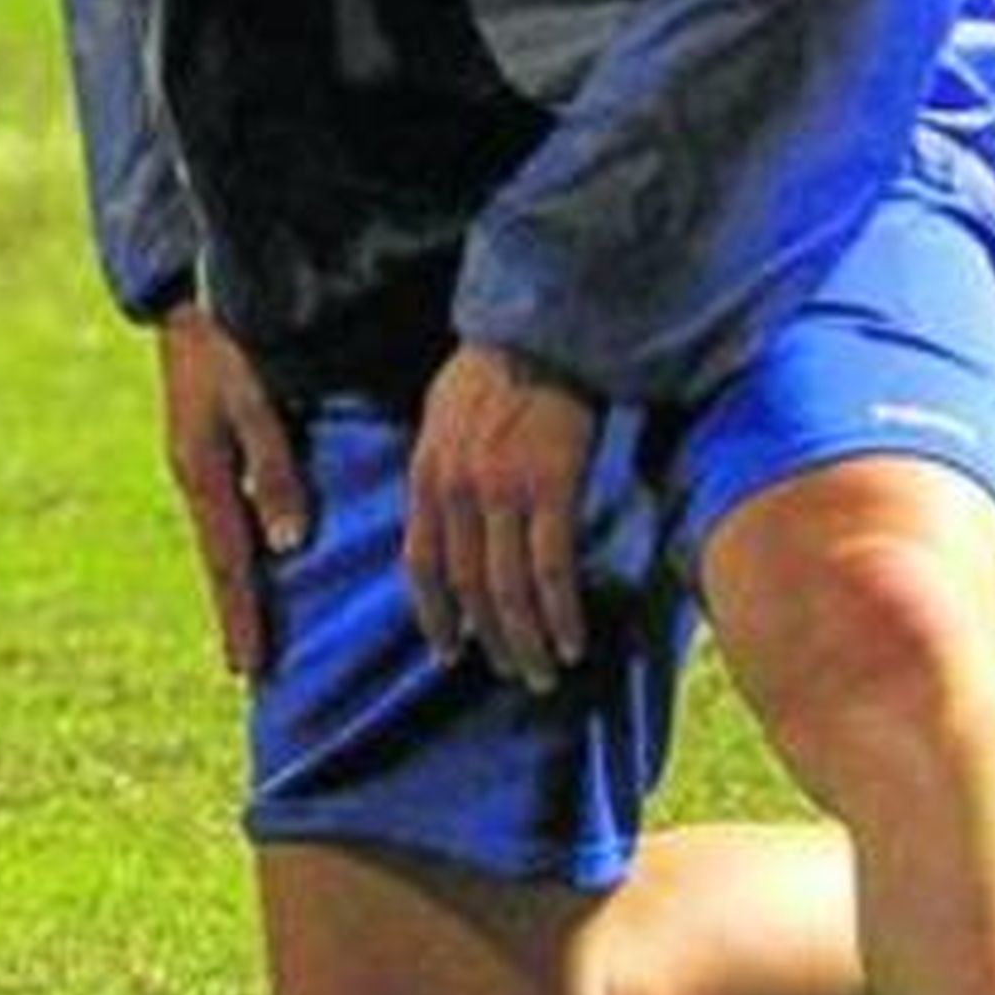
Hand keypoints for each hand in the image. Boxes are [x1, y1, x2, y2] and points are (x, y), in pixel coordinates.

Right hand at [159, 304, 307, 678]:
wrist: (191, 297)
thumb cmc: (232, 343)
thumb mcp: (255, 403)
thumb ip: (273, 471)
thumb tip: (286, 545)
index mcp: (202, 475)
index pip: (227, 564)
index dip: (240, 617)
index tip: (248, 670)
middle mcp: (196, 476)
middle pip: (221, 558)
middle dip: (236, 612)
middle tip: (250, 671)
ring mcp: (198, 460)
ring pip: (223, 535)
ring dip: (238, 581)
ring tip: (254, 628)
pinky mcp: (207, 443)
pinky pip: (226, 508)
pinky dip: (240, 542)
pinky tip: (260, 555)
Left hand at [404, 344, 596, 693]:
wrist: (545, 323)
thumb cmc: (500, 361)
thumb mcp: (445, 412)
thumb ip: (441, 464)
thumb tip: (443, 508)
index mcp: (427, 473)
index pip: (421, 564)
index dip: (435, 616)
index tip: (450, 652)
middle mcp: (456, 490)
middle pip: (468, 587)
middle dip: (490, 639)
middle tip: (514, 671)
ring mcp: (502, 492)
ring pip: (508, 590)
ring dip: (527, 641)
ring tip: (544, 671)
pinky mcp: (551, 488)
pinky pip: (552, 570)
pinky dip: (561, 615)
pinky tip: (573, 640)